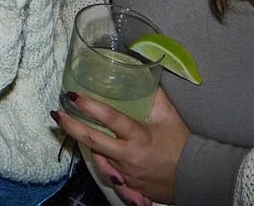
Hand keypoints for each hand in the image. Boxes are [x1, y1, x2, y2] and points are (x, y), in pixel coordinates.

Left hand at [54, 81, 189, 205]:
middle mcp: (129, 156)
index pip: (110, 119)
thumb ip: (154, 95)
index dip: (90, 106)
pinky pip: (109, 173)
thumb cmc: (182, 144)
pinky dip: (102, 161)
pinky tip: (95, 151)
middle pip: (93, 141)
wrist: (196, 177)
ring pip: (98, 158)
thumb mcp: (169, 116)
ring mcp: (127, 172)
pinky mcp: (128, 183)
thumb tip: (142, 70)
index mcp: (139, 136)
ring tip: (72, 127)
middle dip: (72, 126)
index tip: (73, 95)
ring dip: (85, 143)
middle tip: (57, 114)